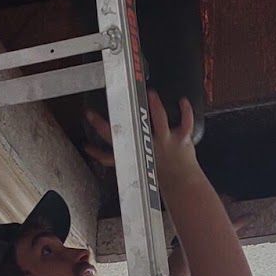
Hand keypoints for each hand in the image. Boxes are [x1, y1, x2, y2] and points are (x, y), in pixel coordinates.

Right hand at [83, 92, 198, 189]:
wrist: (181, 182)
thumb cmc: (153, 170)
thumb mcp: (129, 165)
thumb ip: (111, 156)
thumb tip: (90, 151)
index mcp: (133, 152)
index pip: (111, 143)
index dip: (99, 129)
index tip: (89, 115)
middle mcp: (147, 145)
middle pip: (133, 130)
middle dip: (128, 114)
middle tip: (114, 99)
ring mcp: (164, 142)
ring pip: (160, 120)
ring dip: (156, 106)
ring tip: (150, 93)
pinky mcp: (181, 140)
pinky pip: (186, 123)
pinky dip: (186, 111)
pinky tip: (183, 100)